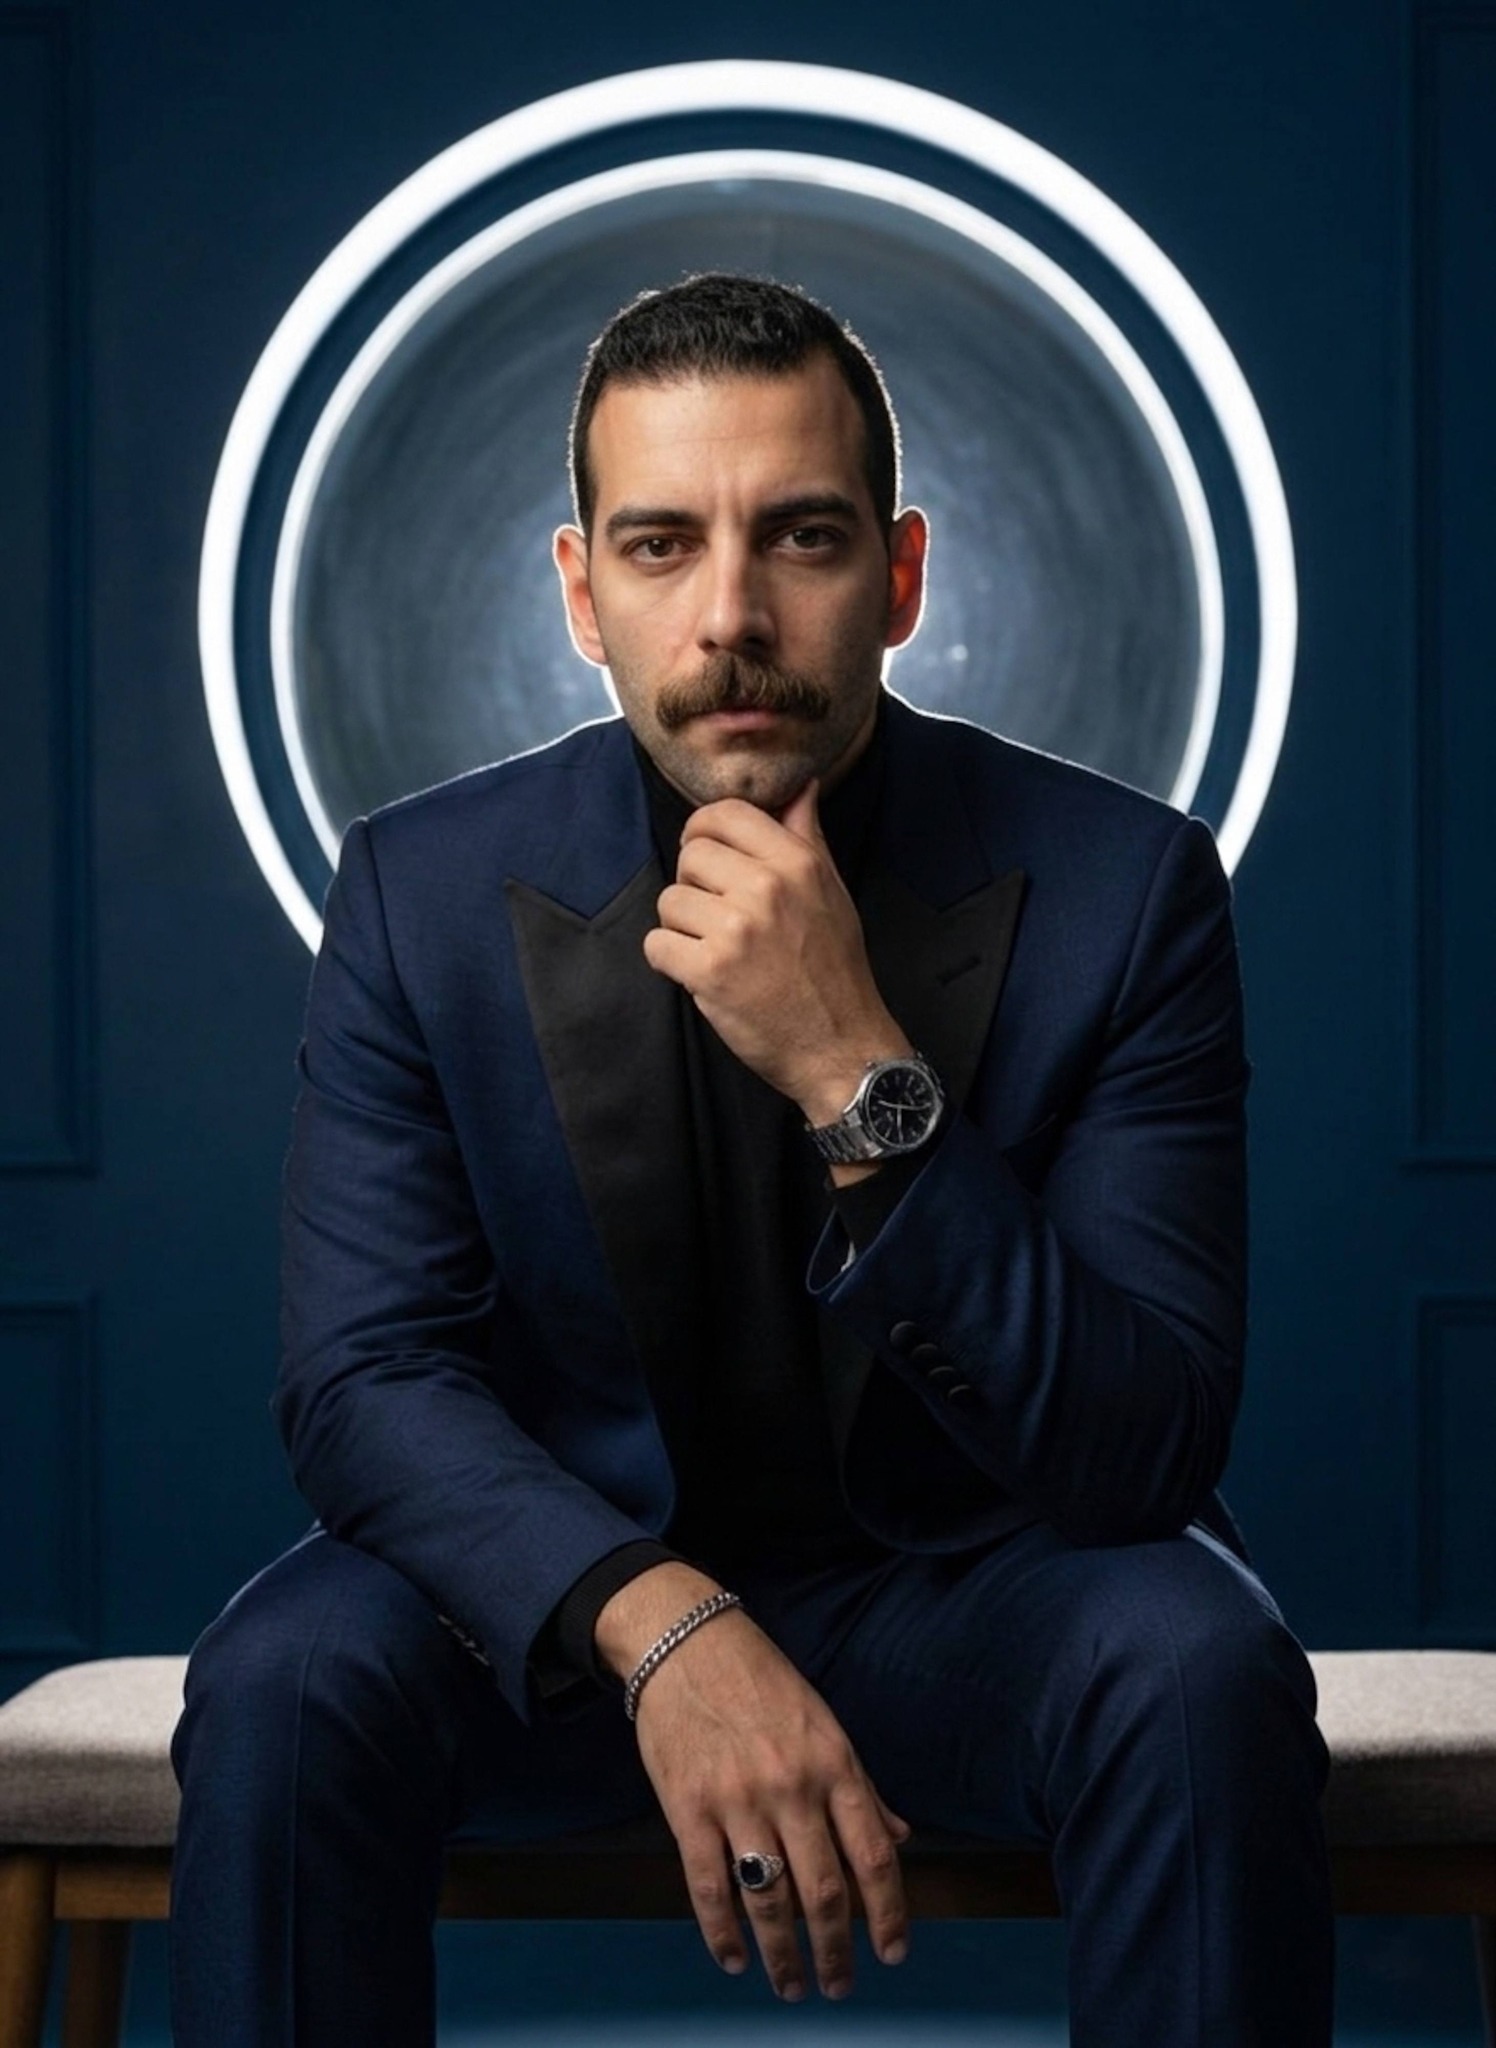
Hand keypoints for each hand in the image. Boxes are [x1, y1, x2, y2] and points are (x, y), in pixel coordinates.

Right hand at [617, 1587, 912, 1998]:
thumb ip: (862, 1788)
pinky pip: (708, 1888)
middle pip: (824, 1892)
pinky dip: (723, 1934)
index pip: (874, 1855)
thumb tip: (899, 1839)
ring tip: (792, 1985)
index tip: (893, 1952)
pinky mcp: (687, 1809)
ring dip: (784, 1956)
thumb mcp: (826, 1725)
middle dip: (836, 1950)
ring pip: (769, 1900)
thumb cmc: (763, 1682)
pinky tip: (736, 1959)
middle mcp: (792, 1788)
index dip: (889, 1913)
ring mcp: (737, 1801)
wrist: (687, 1643)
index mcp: (834, 1764)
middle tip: (838, 1986)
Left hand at [642, 780, 910, 1125]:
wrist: (841, 1046)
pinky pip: (656, 944)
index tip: (706, 855)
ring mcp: (735, 930)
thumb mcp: (832, 893)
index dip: (703, 831)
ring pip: (668, 901)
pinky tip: (700, 974)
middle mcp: (765, 888)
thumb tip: (801, 786)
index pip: (724, 814)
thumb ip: (808, 837)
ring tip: (715, 950)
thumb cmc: (835, 969)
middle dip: (693, 886)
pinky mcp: (709, 971)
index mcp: (796, 862)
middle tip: (717, 917)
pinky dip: (670, 962)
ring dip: (681, 928)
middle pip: (689, 855)